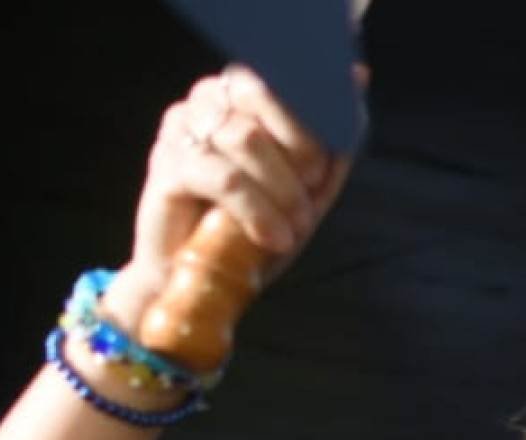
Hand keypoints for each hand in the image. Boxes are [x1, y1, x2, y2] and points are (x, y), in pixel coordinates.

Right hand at [111, 67, 353, 327]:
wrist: (205, 279)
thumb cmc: (258, 228)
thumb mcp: (310, 187)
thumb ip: (334, 139)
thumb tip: (358, 76)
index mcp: (241, 93)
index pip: (280, 74)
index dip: (311, 118)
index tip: (320, 167)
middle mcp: (207, 100)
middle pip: (261, 94)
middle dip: (300, 148)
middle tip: (310, 191)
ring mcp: (182, 129)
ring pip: (246, 139)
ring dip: (283, 192)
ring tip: (292, 229)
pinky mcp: (166, 166)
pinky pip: (224, 177)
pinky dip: (257, 211)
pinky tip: (272, 237)